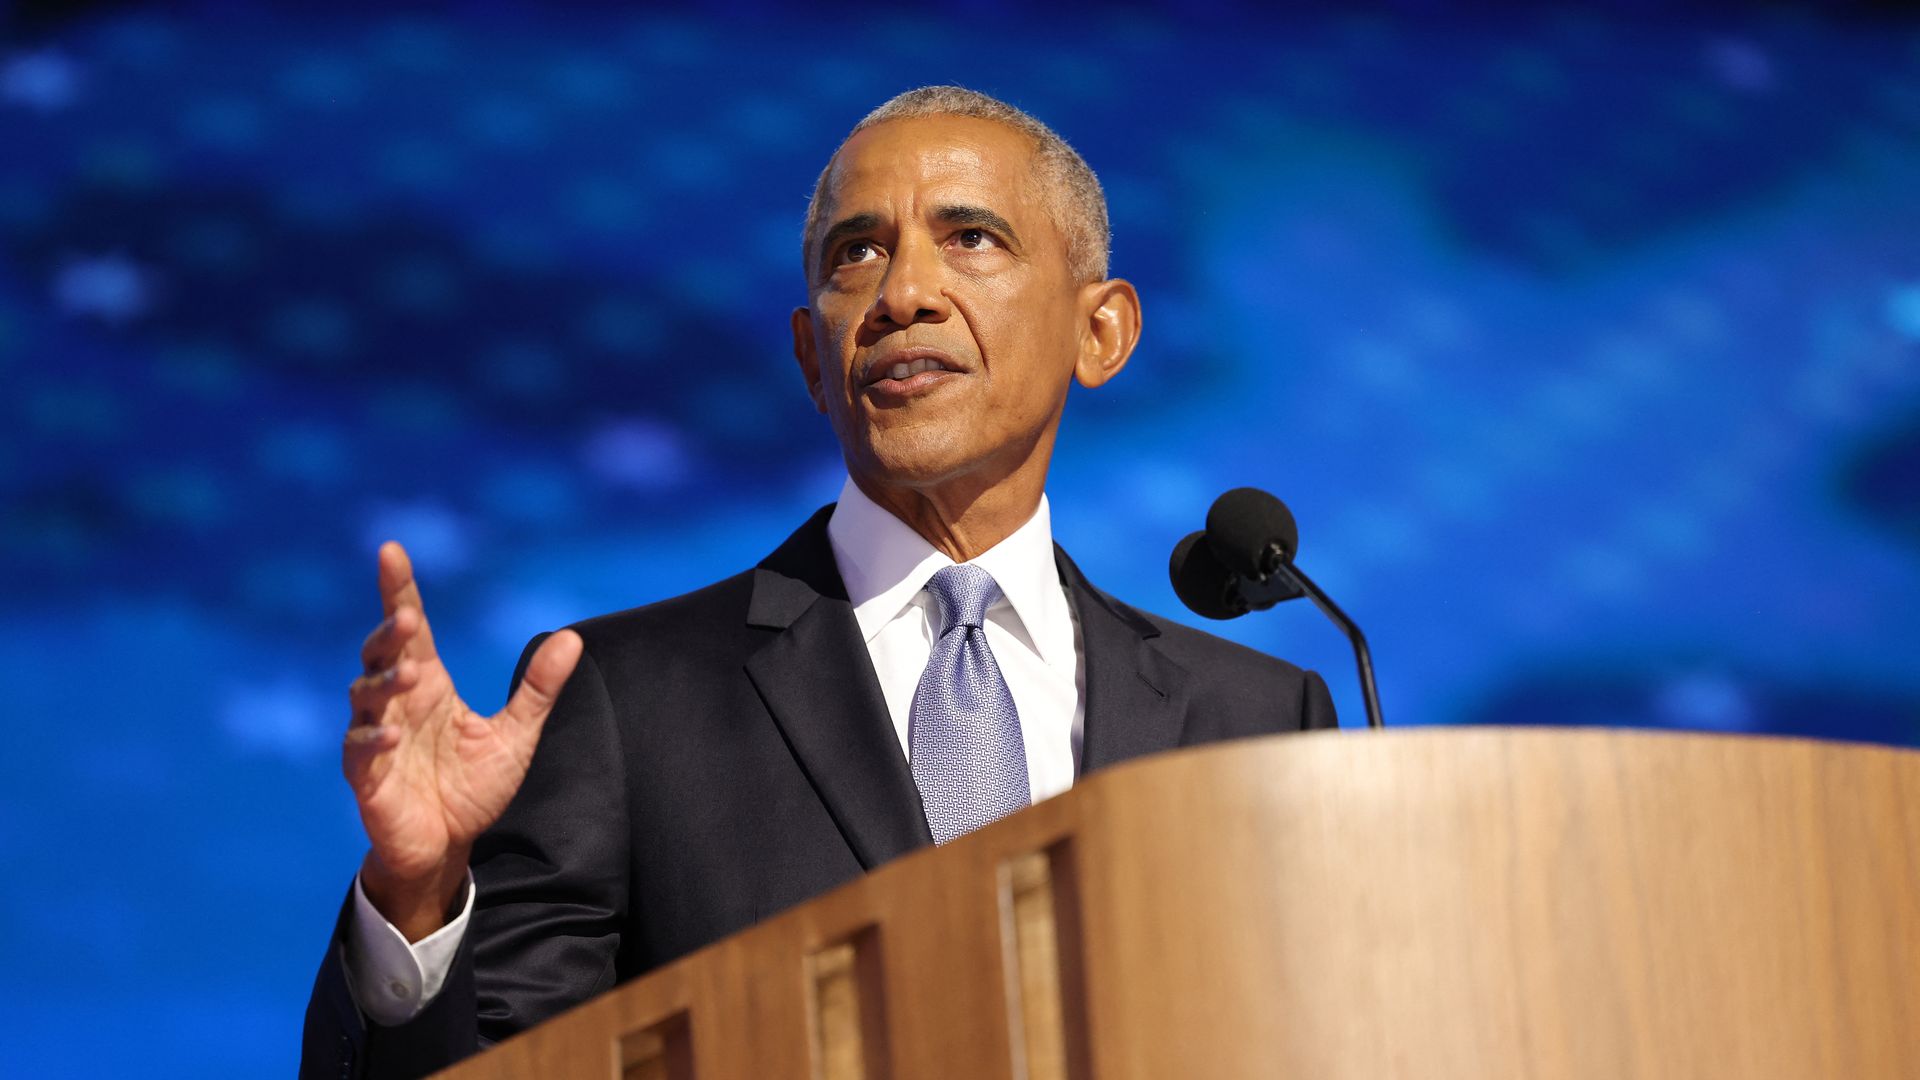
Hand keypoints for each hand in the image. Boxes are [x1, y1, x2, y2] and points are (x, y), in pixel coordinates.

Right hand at [343, 541, 582, 940]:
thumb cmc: (472, 786)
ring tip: (411, 675)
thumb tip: (573, 639)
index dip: (398, 590)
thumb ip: (539, 689)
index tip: (391, 550)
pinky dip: (374, 740)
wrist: (447, 844)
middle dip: (388, 632)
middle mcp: (397, 702)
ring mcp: (376, 735)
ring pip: (366, 695)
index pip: (410, 628)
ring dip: (385, 682)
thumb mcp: (515, 735)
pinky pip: (360, 749)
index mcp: (429, 684)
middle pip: (381, 653)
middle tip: (406, 616)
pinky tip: (394, 735)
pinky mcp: (366, 775)